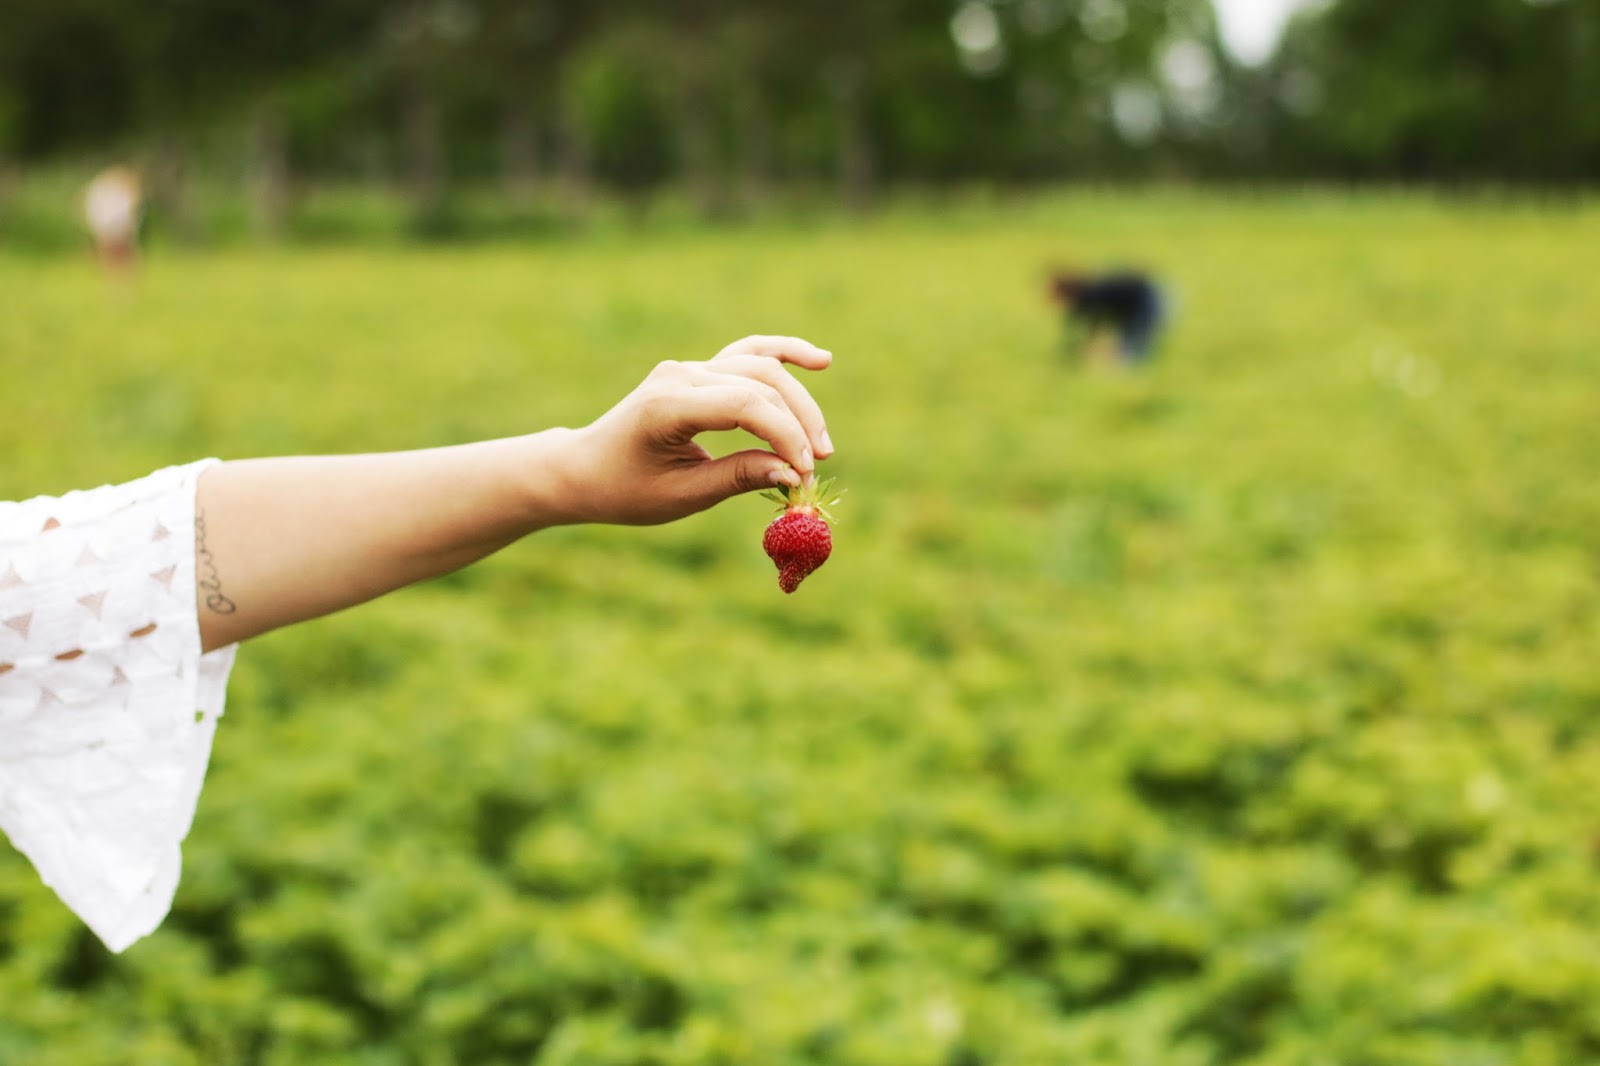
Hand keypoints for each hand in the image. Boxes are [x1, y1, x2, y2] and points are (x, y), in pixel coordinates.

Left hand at [561, 335, 834, 524]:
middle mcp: (680, 375)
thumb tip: (792, 473)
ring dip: (798, 401)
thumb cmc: (626, 490)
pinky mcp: (698, 371)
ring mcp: (689, 367)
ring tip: (822, 442)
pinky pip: (748, 354)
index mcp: (668, 405)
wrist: (584, 468)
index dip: (784, 436)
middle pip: (760, 383)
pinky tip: (820, 360)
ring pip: (760, 368)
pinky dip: (783, 355)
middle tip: (815, 468)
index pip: (744, 405)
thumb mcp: (681, 495)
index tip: (803, 473)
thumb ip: (737, 478)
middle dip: (797, 425)